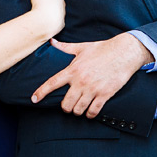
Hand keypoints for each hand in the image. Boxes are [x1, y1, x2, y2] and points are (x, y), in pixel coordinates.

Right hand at [25, 0, 64, 38]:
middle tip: (37, 2)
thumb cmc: (41, 1)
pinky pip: (55, 20)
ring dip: (49, 10)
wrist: (45, 21)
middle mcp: (62, 2)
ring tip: (40, 12)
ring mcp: (62, 13)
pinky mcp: (60, 23)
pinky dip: (50, 20)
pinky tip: (44, 20)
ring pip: (55, 9)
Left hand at [30, 33, 153, 117]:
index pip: (52, 83)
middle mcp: (80, 81)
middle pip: (65, 103)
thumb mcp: (82, 47)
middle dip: (66, 107)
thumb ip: (65, 47)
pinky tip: (90, 112)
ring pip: (78, 110)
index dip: (41, 92)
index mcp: (73, 70)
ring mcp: (92, 89)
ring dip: (77, 111)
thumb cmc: (102, 49)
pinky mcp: (104, 94)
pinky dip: (90, 114)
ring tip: (79, 108)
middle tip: (69, 105)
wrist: (123, 52)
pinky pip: (93, 111)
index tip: (34, 99)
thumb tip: (52, 42)